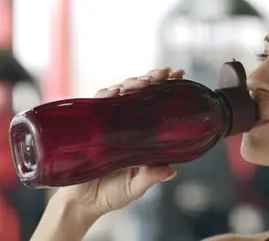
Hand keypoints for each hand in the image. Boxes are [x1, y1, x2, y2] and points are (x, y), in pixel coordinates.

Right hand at [53, 67, 184, 218]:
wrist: (81, 203)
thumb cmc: (111, 194)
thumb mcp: (135, 188)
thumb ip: (151, 177)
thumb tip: (171, 171)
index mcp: (142, 136)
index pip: (156, 106)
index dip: (166, 90)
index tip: (179, 76)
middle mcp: (126, 125)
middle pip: (140, 95)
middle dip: (152, 80)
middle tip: (164, 73)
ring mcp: (109, 123)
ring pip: (121, 94)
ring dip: (132, 84)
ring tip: (145, 82)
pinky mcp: (91, 125)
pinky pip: (98, 104)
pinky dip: (106, 95)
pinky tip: (115, 92)